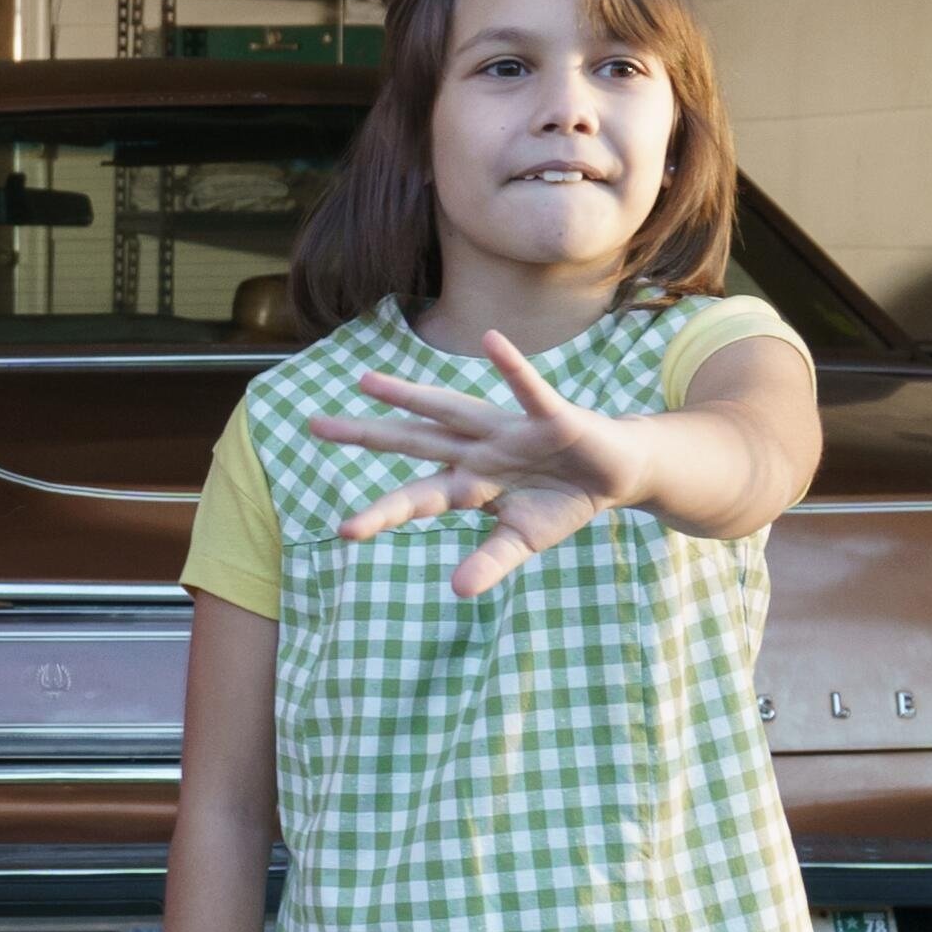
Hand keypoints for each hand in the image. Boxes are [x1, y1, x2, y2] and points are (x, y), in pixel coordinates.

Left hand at [306, 328, 648, 598]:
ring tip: (367, 382)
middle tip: (314, 426)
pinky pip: (529, 391)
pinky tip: (492, 342)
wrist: (616, 474)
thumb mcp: (522, 539)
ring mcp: (510, 431)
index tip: (343, 532)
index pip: (415, 497)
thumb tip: (456, 590)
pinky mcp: (550, 418)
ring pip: (451, 410)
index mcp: (469, 482)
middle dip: (368, 435)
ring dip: (411, 396)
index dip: (382, 513)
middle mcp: (479, 450)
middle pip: (414, 442)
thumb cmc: (561, 501)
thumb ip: (489, 562)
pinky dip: (512, 368)